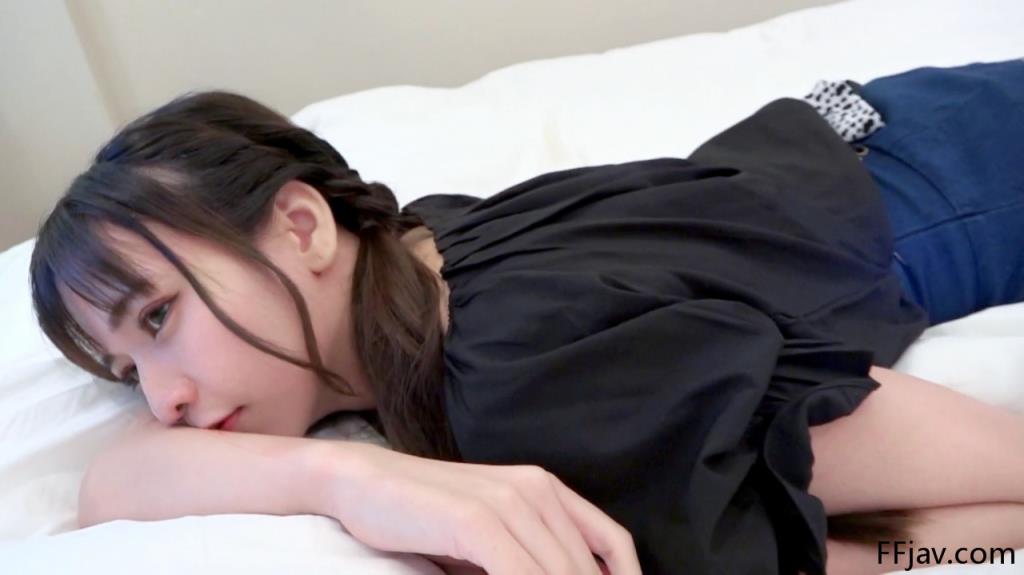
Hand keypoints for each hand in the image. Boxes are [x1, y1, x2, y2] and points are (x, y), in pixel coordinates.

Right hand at [318, 441, 640, 574]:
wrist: (364, 483)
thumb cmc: (426, 515)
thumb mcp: (491, 534)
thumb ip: (530, 556)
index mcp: (546, 489)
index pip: (613, 543)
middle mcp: (536, 489)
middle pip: (585, 568)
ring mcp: (507, 502)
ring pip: (558, 572)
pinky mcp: (476, 520)